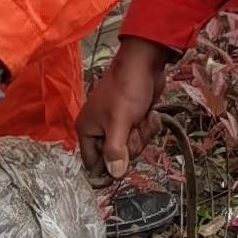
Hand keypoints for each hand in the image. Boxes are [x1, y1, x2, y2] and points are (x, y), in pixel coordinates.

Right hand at [77, 36, 167, 177]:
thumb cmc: (127, 89)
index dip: (108, 167)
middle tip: (134, 128)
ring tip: (142, 118)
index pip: (92, 162)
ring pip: (130, 147)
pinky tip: (149, 114)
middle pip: (115, 157)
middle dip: (130, 145)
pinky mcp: (131, 120)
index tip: (122, 165)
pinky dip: (148, 127)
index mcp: (87, 130)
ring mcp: (116, 125)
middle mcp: (99, 129)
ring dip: (142, 135)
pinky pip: (140, 136)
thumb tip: (115, 174)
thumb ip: (115, 151)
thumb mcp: (119, 122)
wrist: (145, 63)